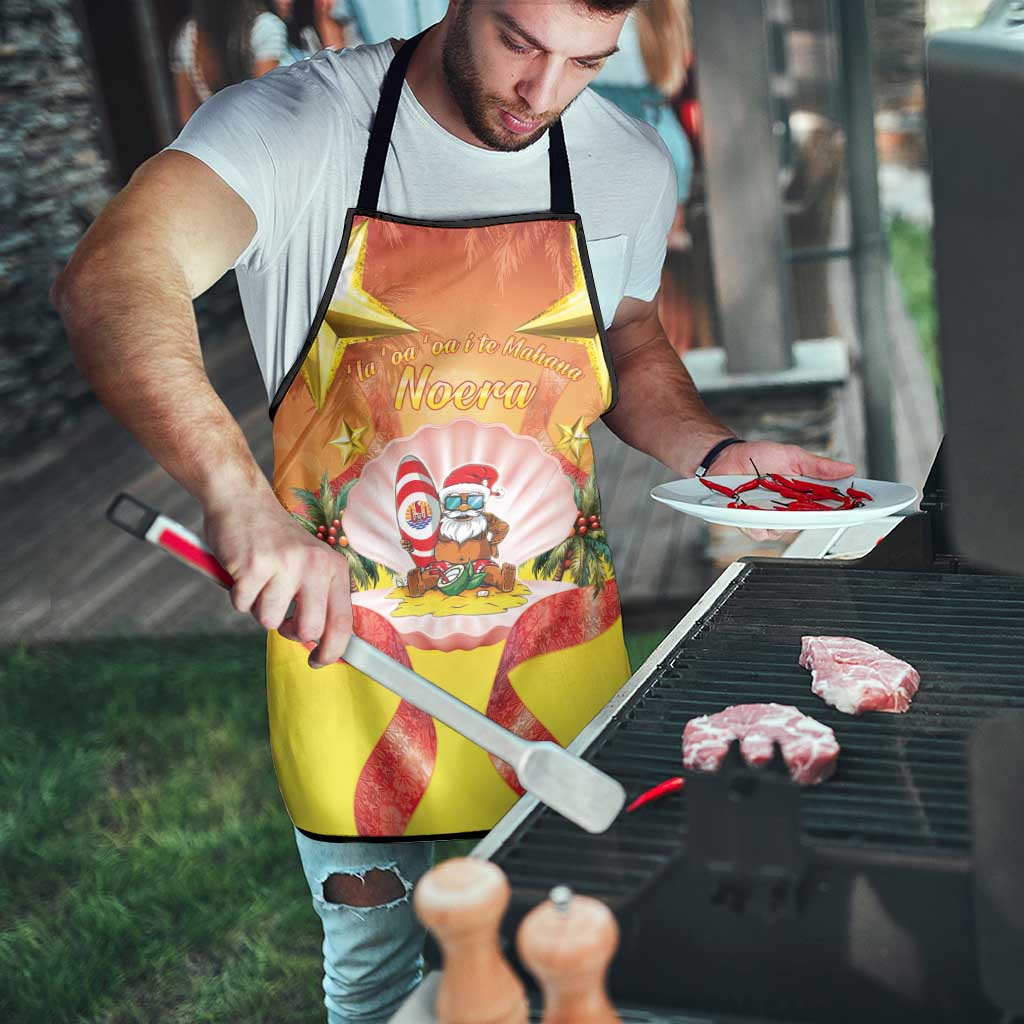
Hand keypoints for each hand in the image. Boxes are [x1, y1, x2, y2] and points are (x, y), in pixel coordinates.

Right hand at [203, 488, 352, 668]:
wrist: (242, 500)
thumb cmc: (274, 540)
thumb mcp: (310, 562)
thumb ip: (318, 596)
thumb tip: (322, 642)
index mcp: (333, 567)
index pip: (343, 621)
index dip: (332, 650)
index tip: (318, 661)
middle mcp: (315, 565)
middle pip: (308, 630)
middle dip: (290, 633)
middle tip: (280, 617)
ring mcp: (284, 565)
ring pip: (269, 621)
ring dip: (258, 608)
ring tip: (259, 581)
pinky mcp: (253, 566)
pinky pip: (242, 605)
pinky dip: (238, 595)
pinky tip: (242, 572)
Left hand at [709, 441, 856, 541]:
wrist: (726, 457)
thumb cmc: (758, 457)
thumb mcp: (792, 456)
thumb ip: (818, 466)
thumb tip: (848, 468)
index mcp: (803, 495)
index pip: (828, 507)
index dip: (843, 510)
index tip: (857, 508)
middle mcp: (789, 510)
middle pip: (808, 523)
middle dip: (813, 517)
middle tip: (813, 506)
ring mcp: (769, 518)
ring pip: (784, 531)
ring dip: (781, 519)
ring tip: (775, 503)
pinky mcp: (750, 523)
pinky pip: (759, 532)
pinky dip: (758, 524)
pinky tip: (755, 512)